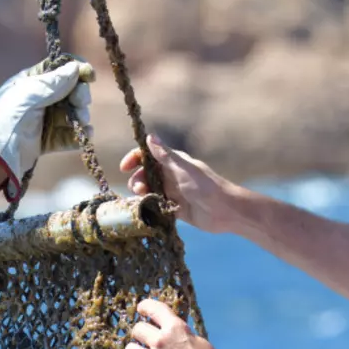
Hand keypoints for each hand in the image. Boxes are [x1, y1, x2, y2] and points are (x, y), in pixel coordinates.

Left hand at [0, 58, 95, 200]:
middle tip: (82, 103)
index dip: (75, 71)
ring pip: (70, 114)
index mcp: (30, 83)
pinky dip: (78, 135)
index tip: (89, 76)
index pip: (57, 71)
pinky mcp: (46, 140)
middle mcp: (37, 100)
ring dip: (80, 116)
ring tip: (83, 122)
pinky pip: (67, 135)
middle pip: (68, 92)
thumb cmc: (9, 118)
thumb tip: (75, 67)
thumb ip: (54, 82)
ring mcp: (42, 120)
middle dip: (79, 97)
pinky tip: (85, 135)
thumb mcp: (30, 94)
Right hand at [119, 135, 243, 233]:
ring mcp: (172, 192)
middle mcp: (170, 176)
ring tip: (143, 201)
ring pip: (148, 191)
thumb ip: (165, 155)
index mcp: (173, 162)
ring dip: (141, 195)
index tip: (124, 168)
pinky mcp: (174, 209)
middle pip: (145, 174)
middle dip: (137, 180)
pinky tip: (146, 212)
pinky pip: (155, 206)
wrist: (224, 211)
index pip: (148, 156)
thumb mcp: (183, 169)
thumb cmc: (206, 186)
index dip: (134, 159)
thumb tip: (149, 137)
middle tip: (139, 190)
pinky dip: (149, 208)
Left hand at [121, 298, 234, 348]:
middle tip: (145, 341)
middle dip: (142, 334)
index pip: (153, 308)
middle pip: (137, 329)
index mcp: (176, 328)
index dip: (145, 307)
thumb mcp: (198, 341)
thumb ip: (180, 334)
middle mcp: (161, 341)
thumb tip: (168, 331)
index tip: (142, 309)